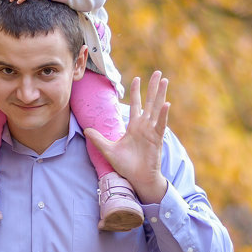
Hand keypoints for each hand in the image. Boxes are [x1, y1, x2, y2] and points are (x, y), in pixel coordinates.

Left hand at [85, 72, 170, 203]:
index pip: (135, 105)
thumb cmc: (126, 166)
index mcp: (134, 127)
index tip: (137, 79)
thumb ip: (98, 139)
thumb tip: (86, 130)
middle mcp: (144, 126)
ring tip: (164, 80)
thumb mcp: (108, 150)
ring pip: (157, 109)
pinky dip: (163, 114)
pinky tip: (166, 103)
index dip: (136, 92)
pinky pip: (160, 124)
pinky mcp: (157, 139)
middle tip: (158, 72)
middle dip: (153, 87)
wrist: (137, 179)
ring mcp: (152, 131)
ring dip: (160, 94)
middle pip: (149, 102)